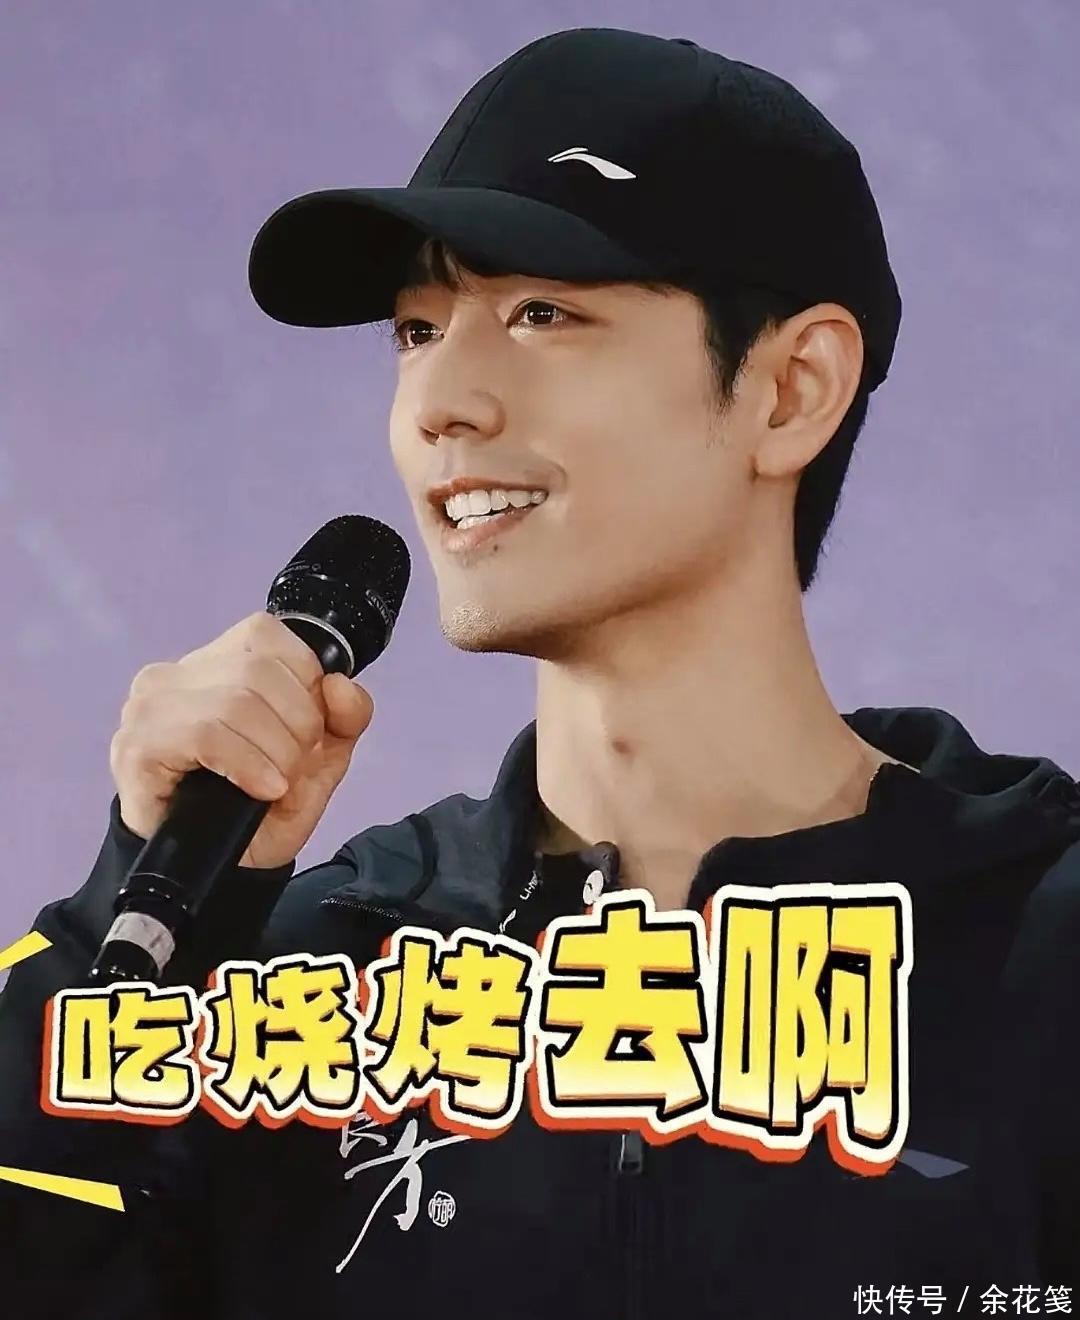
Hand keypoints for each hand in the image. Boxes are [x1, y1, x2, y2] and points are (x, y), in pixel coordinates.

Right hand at [109, 611, 373, 867]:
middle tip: (295, 767)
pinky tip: (262, 789)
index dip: (304, 683)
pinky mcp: (136, 745)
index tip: (309, 729)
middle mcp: (177, 672)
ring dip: (276, 752)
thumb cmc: (263, 801)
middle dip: (297, 726)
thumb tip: (340, 686)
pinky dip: (248, 764)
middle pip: (259, 671)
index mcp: (219, 660)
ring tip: (277, 784)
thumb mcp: (324, 755)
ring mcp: (150, 706)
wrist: (224, 867)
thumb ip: (347, 714)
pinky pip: (206, 735)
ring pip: (236, 702)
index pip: (268, 634)